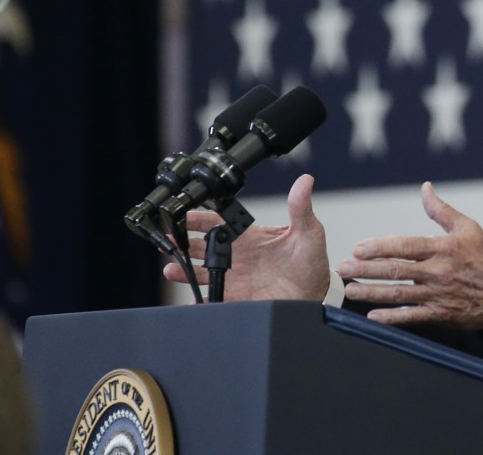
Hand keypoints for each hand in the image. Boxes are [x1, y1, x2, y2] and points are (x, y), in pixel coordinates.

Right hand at [162, 174, 330, 301]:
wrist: (315, 293)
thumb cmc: (311, 260)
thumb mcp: (308, 231)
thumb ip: (301, 207)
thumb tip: (305, 181)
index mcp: (250, 236)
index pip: (218, 223)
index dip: (198, 219)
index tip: (183, 215)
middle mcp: (237, 255)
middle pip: (201, 246)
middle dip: (181, 243)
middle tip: (167, 240)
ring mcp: (234, 277)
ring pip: (200, 272)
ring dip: (183, 271)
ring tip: (171, 270)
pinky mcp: (236, 297)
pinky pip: (212, 298)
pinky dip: (200, 300)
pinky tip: (191, 300)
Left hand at [338, 182, 482, 329]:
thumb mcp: (468, 228)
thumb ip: (442, 210)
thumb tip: (425, 188)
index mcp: (443, 248)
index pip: (405, 246)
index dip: (379, 247)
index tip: (358, 247)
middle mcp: (438, 271)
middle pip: (396, 270)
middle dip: (366, 269)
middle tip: (343, 268)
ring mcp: (438, 294)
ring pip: (399, 293)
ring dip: (371, 292)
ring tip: (350, 290)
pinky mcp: (440, 314)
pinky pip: (412, 316)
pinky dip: (391, 318)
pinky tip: (372, 316)